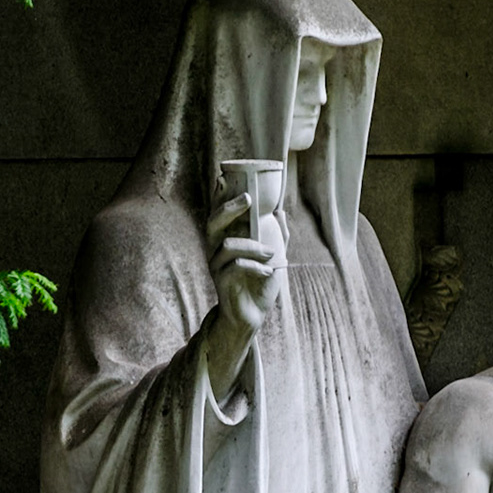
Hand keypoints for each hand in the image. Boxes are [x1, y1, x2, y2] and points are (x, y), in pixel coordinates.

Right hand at [206, 192, 288, 336]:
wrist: (251, 315)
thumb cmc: (259, 283)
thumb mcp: (272, 257)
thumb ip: (278, 236)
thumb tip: (280, 211)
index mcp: (225, 239)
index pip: (218, 213)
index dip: (219, 196)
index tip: (224, 177)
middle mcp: (216, 250)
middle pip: (213, 222)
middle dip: (229, 208)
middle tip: (248, 199)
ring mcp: (216, 266)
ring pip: (227, 244)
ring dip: (253, 246)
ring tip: (272, 254)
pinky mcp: (222, 282)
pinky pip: (235, 267)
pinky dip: (254, 267)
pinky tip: (268, 272)